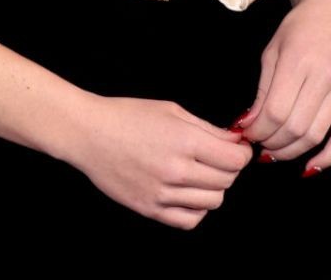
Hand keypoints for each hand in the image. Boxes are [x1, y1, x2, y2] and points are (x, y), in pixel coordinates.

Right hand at [66, 95, 254, 229]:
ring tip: (201, 175)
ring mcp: (163, 193)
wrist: (88, 134)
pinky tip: (189, 194)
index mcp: (184, 141)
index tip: (237, 149)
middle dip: (228, 168)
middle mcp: (176, 170)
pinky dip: (197, 210)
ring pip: (213, 202)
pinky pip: (190, 220)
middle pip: (227, 181)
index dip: (241, 153)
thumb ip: (207, 128)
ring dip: (214, 188)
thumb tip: (235, 142)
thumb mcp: (171, 110)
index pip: (234, 159)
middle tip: (217, 158)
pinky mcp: (150, 209)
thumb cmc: (128, 116)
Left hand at [236, 0, 330, 174]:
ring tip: (273, 152)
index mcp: (297, 62)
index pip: (275, 112)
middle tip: (257, 145)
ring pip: (315, 135)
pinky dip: (327, 156)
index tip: (245, 133)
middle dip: (270, 143)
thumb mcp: (271, 51)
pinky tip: (309, 166)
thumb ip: (262, 91)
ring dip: (291, 151)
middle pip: (294, 127)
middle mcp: (323, 77)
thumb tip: (246, 124)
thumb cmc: (297, 29)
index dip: (257, 130)